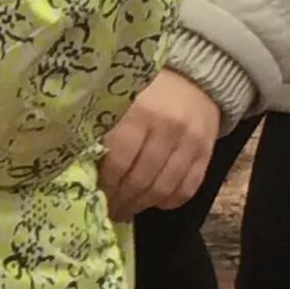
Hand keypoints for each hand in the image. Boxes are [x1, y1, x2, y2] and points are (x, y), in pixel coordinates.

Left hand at [98, 69, 224, 219]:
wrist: (193, 79)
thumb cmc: (145, 92)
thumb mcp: (120, 101)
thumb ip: (104, 130)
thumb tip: (82, 168)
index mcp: (139, 110)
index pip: (120, 159)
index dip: (106, 183)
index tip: (95, 196)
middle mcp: (168, 126)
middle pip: (141, 178)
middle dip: (122, 200)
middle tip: (110, 209)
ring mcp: (191, 141)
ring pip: (164, 188)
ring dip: (142, 205)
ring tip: (127, 209)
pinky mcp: (207, 152)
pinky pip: (188, 188)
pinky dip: (170, 202)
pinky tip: (154, 203)